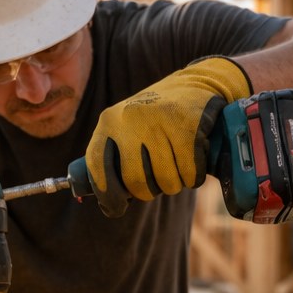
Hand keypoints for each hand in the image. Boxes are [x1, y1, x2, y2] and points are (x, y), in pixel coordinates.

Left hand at [84, 57, 251, 217]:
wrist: (195, 84)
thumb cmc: (154, 120)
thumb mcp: (126, 128)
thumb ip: (112, 157)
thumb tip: (105, 203)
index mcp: (109, 122)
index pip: (98, 168)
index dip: (106, 195)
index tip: (115, 208)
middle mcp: (130, 119)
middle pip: (136, 181)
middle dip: (147, 192)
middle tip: (155, 185)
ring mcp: (159, 120)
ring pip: (166, 181)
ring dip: (174, 185)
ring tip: (176, 170)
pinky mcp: (187, 126)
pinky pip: (190, 173)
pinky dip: (193, 178)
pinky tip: (193, 166)